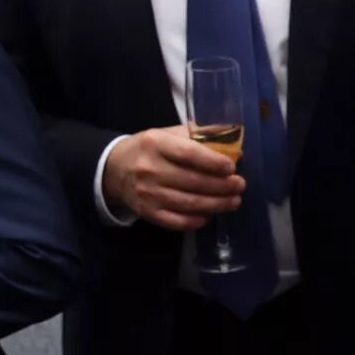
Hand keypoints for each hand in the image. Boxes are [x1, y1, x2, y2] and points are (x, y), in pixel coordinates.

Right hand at [101, 126, 243, 231]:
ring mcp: (147, 193)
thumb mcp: (169, 133)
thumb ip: (200, 135)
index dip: (214, 162)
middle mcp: (149, 169)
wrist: (114, 169)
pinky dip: (197, 220)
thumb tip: (233, 142)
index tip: (232, 167)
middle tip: (240, 186)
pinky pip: (177, 221)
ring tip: (234, 201)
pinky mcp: (147, 212)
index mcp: (156, 144)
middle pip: (193, 182)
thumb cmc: (150, 149)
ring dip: (217, 204)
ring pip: (189, 204)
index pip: (189, 154)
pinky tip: (211, 214)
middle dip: (222, 186)